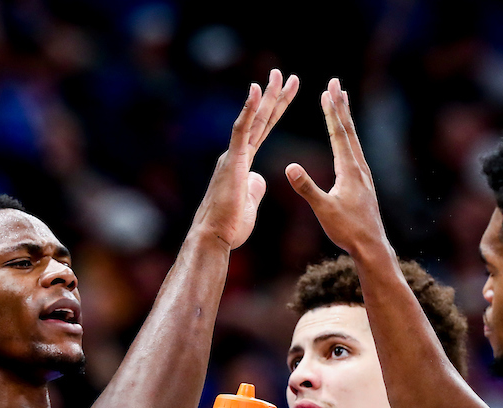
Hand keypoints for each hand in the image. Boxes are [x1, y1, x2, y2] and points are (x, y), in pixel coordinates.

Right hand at [192, 69, 298, 249]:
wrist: (214, 237)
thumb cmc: (229, 226)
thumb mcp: (248, 204)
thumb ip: (253, 188)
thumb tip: (258, 179)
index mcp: (242, 163)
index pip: (263, 130)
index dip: (275, 111)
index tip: (287, 93)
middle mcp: (236, 154)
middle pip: (260, 120)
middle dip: (273, 97)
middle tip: (284, 74)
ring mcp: (233, 156)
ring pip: (252, 121)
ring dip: (265, 97)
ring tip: (276, 75)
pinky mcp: (231, 162)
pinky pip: (241, 131)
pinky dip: (248, 110)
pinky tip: (255, 91)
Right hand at [286, 78, 388, 257]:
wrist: (371, 246)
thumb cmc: (348, 229)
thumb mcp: (324, 210)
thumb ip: (307, 188)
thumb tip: (290, 167)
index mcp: (349, 170)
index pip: (339, 134)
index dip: (332, 111)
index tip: (328, 90)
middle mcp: (359, 168)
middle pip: (349, 130)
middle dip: (341, 106)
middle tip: (337, 83)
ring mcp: (363, 176)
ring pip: (353, 140)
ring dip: (346, 119)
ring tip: (343, 102)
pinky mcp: (364, 185)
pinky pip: (355, 153)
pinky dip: (349, 138)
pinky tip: (347, 141)